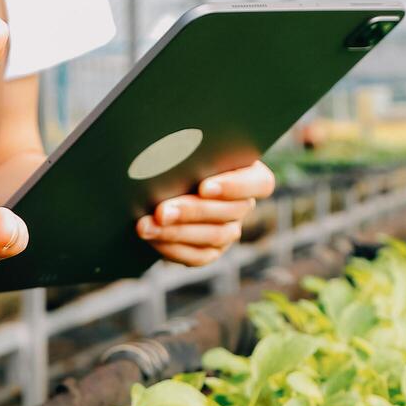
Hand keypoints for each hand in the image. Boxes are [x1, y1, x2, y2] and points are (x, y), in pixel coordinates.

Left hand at [136, 161, 275, 266]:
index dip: (234, 187)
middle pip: (230, 211)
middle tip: (161, 211)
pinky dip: (173, 248)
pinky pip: (199, 256)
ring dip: (177, 232)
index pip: (259, 183)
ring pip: (214, 236)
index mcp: (249, 173)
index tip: (204, 187)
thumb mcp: (186, 149)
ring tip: (146, 226)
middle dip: (192, 211)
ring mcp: (230, 230)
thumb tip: (171, 152)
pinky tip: (152, 238)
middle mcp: (243, 204)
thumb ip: (189, 152)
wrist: (157, 183)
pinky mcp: (212, 250)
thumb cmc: (177, 156)